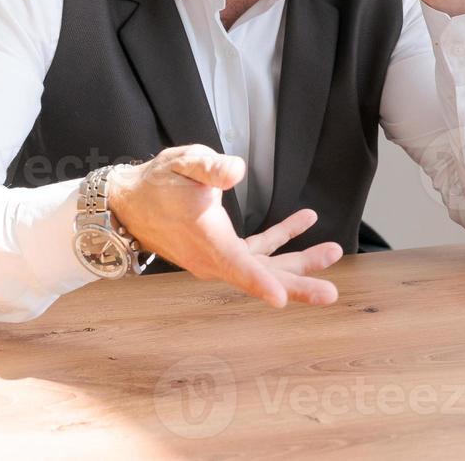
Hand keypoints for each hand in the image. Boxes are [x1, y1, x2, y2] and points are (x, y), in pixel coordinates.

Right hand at [106, 145, 341, 307]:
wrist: (131, 202)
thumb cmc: (157, 183)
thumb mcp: (182, 164)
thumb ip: (210, 167)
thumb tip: (236, 171)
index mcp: (207, 241)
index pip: (237, 266)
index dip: (260, 284)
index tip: (282, 300)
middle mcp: (215, 259)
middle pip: (260, 278)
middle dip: (297, 286)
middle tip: (331, 295)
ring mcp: (221, 257)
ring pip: (265, 268)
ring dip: (299, 262)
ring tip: (333, 251)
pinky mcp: (223, 250)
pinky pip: (258, 252)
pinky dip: (282, 239)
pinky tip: (304, 221)